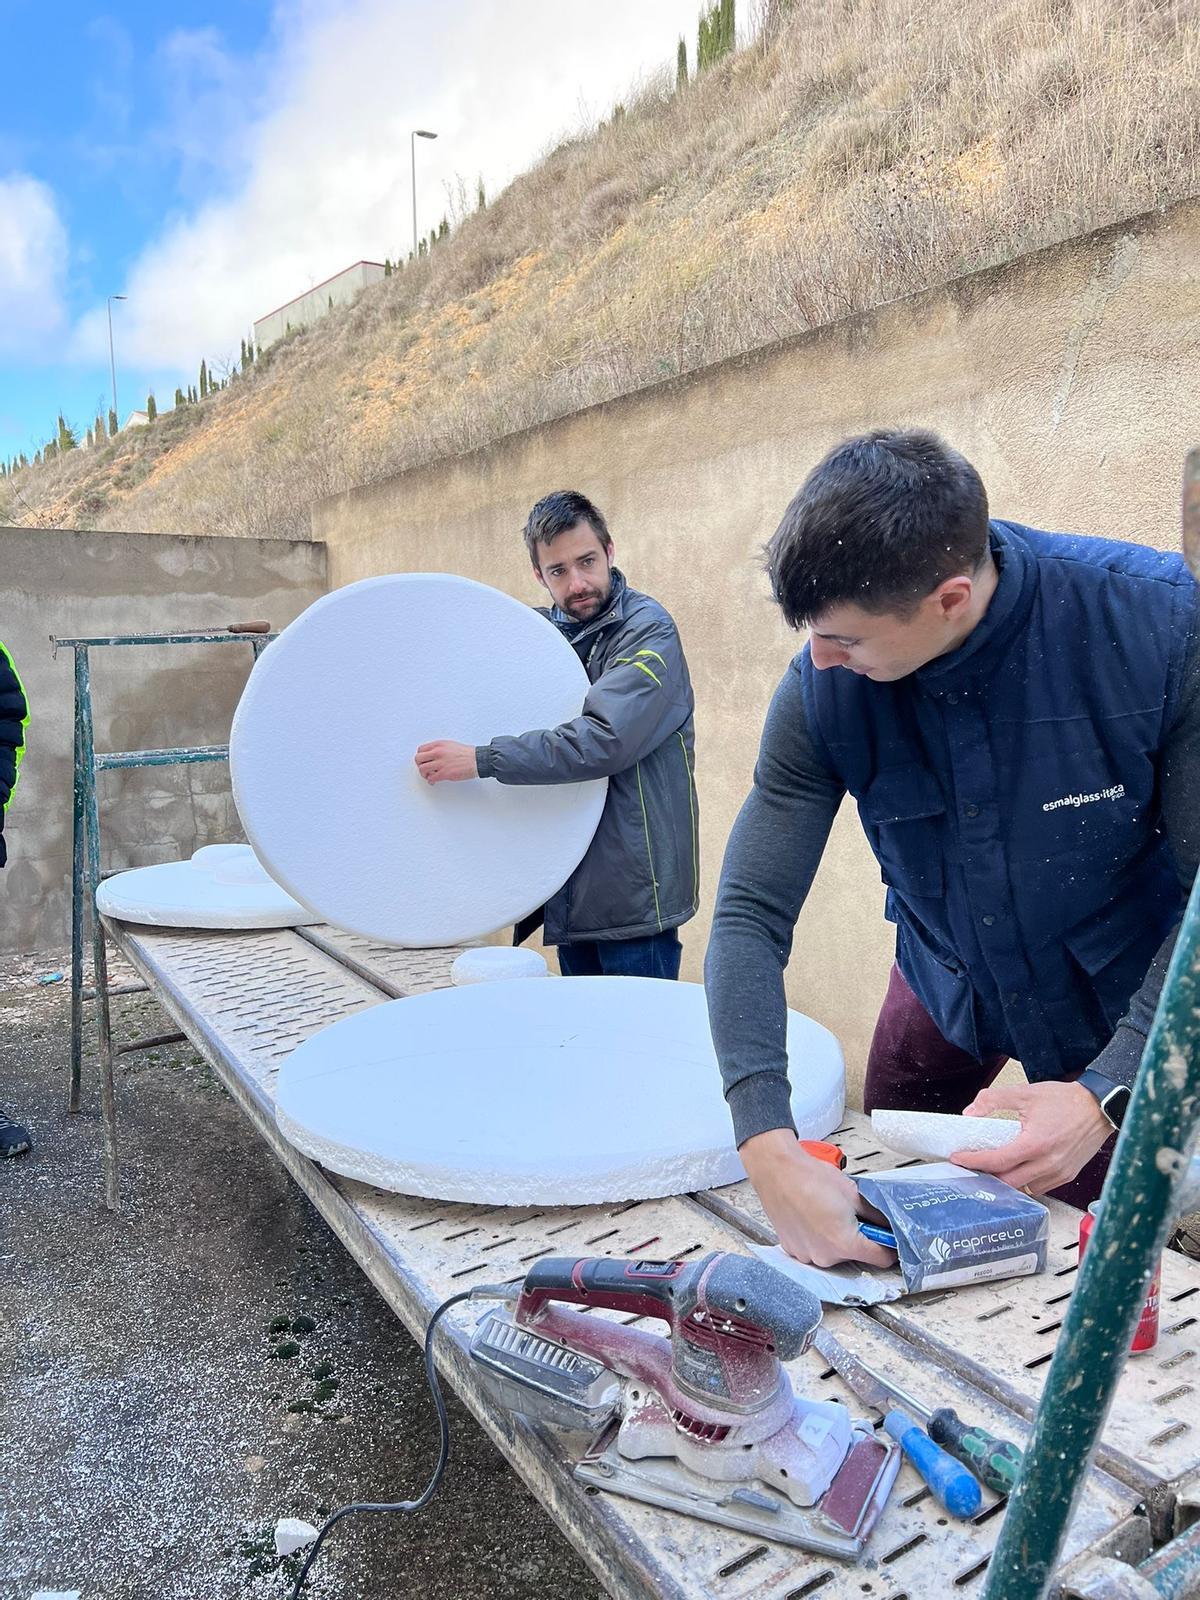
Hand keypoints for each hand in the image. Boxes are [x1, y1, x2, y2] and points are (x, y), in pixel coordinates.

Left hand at [414, 740, 478, 783]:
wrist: (477, 760)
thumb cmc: (467, 754)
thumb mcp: (450, 745)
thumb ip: (439, 749)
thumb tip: (432, 755)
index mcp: (439, 744)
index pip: (421, 749)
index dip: (421, 756)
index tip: (423, 760)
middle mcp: (438, 752)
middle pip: (418, 759)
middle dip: (420, 765)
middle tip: (424, 768)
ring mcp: (440, 763)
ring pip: (422, 769)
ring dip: (424, 774)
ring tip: (429, 775)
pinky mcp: (444, 773)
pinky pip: (431, 778)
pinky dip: (430, 781)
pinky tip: (433, 781)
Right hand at [740, 1129, 896, 1269]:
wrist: (777, 1170)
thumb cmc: (810, 1178)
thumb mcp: (852, 1193)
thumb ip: (875, 1213)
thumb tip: (887, 1223)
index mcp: (845, 1243)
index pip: (880, 1258)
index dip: (890, 1248)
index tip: (889, 1240)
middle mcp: (826, 1256)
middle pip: (855, 1255)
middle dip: (859, 1238)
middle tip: (852, 1216)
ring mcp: (807, 1255)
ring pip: (833, 1253)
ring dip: (836, 1238)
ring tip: (828, 1213)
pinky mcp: (793, 1250)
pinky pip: (814, 1249)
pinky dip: (817, 1238)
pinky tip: (813, 1217)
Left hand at [953, 1080, 1111, 1195]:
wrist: (1099, 1107)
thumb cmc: (1066, 1100)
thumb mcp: (1025, 1093)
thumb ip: (994, 1100)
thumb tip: (970, 1112)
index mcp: (1035, 1144)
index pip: (997, 1161)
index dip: (973, 1162)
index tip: (958, 1159)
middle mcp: (1048, 1163)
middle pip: (1007, 1181)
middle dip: (986, 1176)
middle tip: (971, 1166)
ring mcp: (1059, 1172)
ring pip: (1024, 1188)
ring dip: (1006, 1181)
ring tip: (993, 1169)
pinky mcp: (1067, 1175)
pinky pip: (1039, 1187)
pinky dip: (1025, 1182)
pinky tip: (1017, 1170)